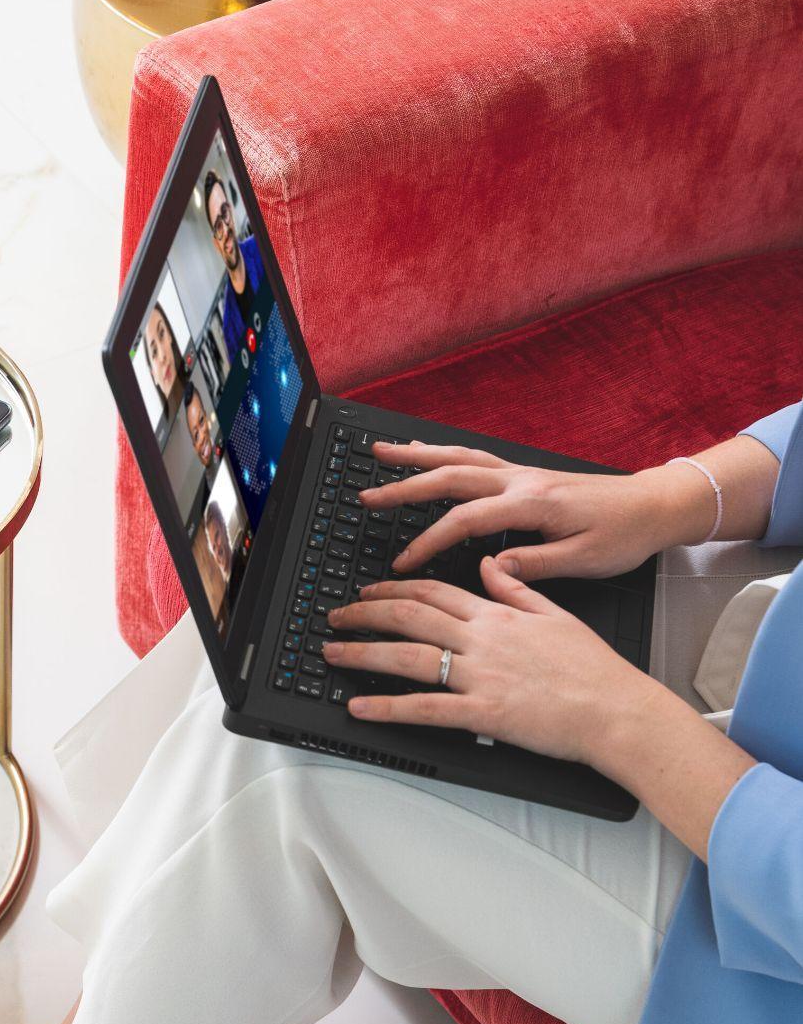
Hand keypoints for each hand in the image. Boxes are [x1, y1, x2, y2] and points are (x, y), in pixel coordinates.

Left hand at [323, 558, 653, 763]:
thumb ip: (517, 588)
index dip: (393, 589)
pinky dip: (387, 708)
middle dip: (364, 614)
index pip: (433, 591)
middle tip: (334, 616)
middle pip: (409, 617)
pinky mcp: (484, 714)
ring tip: (331, 652)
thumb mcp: (556, 614)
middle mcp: (482, 640)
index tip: (368, 592)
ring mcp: (480, 676)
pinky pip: (425, 709)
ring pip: (408, 657)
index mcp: (498, 614)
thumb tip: (490, 565)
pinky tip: (359, 707)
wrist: (619, 711)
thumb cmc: (594, 670)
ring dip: (362, 653)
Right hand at [361, 441, 705, 580]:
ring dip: (417, 456)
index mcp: (532, 503)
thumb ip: (535, 564)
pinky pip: (475, 458)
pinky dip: (444, 454)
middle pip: (451, 475)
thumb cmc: (626, 534)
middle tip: (366, 494)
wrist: (656, 505)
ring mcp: (522, 474)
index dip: (429, 543)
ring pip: (459, 457)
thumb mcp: (585, 560)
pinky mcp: (526, 475)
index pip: (466, 521)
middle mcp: (522, 481)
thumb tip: (492, 569)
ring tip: (380, 454)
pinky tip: (427, 455)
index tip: (403, 564)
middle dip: (404, 485)